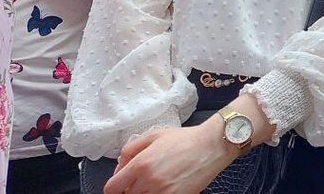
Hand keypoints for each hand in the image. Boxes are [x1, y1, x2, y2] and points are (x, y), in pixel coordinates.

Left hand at [106, 123, 232, 193]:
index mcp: (141, 164)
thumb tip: (119, 167)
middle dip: (131, 189)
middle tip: (142, 180)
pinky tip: (166, 186)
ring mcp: (163, 192)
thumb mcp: (154, 135)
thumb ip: (130, 149)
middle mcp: (149, 181)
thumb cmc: (185, 139)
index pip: (112, 189)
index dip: (114, 187)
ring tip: (156, 182)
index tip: (121, 184)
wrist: (212, 146)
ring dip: (144, 192)